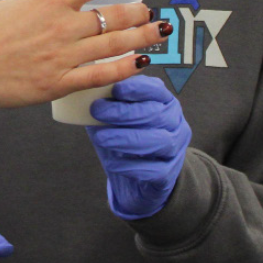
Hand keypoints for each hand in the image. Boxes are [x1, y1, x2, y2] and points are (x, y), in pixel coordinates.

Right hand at [0, 0, 174, 118]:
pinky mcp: (57, 83)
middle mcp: (61, 25)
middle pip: (116, 14)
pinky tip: (141, 63)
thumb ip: (33, 3)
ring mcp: (62, 55)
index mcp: (49, 0)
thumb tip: (45, 3)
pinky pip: (101, 75)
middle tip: (154, 13)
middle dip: (142, 12)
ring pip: (116, 43)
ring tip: (161, 33)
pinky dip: (125, 68)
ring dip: (144, 37)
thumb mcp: (6, 6)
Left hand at [87, 75, 191, 219]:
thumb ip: (108, 102)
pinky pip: (154, 169)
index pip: (156, 89)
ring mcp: (175, 148)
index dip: (137, 88)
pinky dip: (131, 166)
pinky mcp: (169, 173)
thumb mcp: (118, 116)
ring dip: (127, 138)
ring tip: (102, 138)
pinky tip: (111, 163)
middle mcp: (175, 122)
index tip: (115, 89)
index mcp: (164, 102)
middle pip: (156, 114)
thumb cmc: (127, 136)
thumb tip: (86, 89)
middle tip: (97, 111)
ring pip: (159, 141)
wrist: (142, 174)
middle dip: (124, 112)